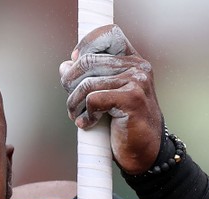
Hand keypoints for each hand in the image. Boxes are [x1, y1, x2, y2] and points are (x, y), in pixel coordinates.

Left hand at [59, 24, 162, 174]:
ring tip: (77, 116)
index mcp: (132, 61)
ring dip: (74, 103)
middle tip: (71, 102)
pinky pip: (93, 99)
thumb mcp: (104, 96)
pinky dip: (86, 115)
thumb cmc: (123, 125)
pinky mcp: (132, 99)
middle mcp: (137, 67)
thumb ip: (88, 78)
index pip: (108, 35)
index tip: (74, 63)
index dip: (85, 46)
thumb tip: (64, 65)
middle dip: (70, 83)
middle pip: (88, 61)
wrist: (143, 153)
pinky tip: (88, 124)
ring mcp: (137, 81)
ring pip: (87, 83)